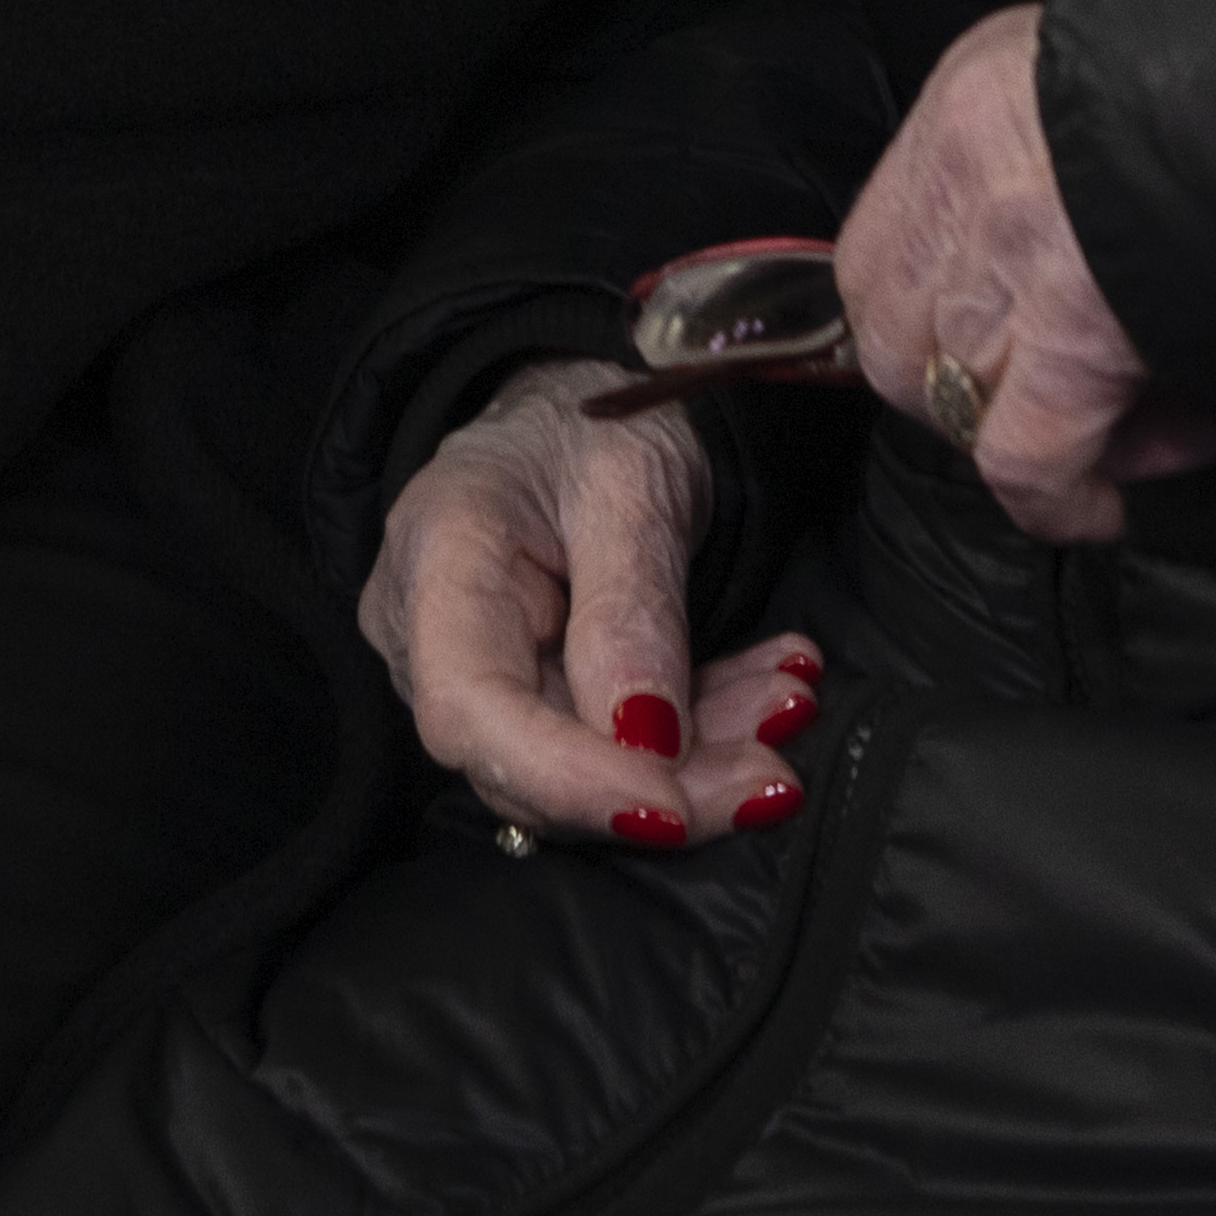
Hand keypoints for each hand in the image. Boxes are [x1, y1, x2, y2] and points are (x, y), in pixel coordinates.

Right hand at [361, 356, 820, 847]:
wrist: (577, 411)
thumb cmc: (591, 422)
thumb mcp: (632, 481)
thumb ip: (634, 608)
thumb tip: (647, 739)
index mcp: (439, 557)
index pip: (471, 708)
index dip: (569, 777)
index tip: (672, 803)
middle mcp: (429, 634)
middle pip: (525, 763)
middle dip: (663, 785)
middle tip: (774, 773)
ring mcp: (471, 673)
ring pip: (578, 769)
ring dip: (697, 760)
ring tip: (786, 703)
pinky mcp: (527, 696)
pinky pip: (607, 747)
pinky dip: (696, 735)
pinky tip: (762, 695)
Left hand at [836, 7, 1215, 543]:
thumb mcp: (1133, 77)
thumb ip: (1084, 152)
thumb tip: (1096, 262)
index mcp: (980, 91)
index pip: (894, 236)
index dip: (947, 317)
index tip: (1031, 345)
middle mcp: (969, 163)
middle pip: (901, 327)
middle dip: (981, 390)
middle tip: (1091, 396)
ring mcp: (1007, 253)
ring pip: (954, 395)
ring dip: (1039, 435)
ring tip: (1157, 430)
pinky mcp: (1068, 337)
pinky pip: (1022, 458)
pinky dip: (1057, 499)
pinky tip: (1107, 508)